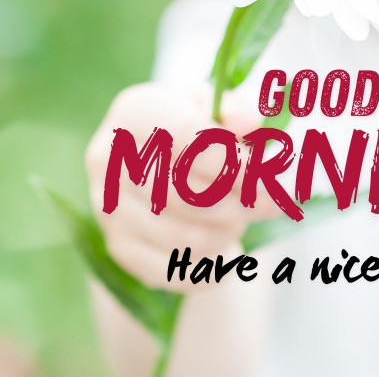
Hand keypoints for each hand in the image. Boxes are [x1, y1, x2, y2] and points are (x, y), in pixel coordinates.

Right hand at [85, 83, 274, 290]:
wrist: (153, 166)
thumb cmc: (192, 130)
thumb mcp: (213, 107)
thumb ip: (235, 111)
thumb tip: (248, 124)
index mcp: (134, 112)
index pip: (185, 137)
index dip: (231, 160)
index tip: (266, 178)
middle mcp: (109, 159)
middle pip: (187, 193)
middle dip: (239, 203)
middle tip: (269, 203)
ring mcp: (108, 207)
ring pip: (185, 236)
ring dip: (228, 232)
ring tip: (242, 217)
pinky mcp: (118, 246)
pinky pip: (175, 271)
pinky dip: (211, 267)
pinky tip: (225, 248)